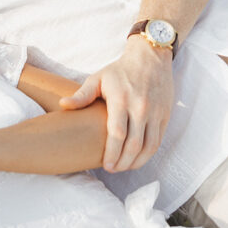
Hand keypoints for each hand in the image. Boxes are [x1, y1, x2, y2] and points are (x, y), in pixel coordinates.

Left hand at [59, 40, 173, 171]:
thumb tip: (62, 105)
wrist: (150, 58)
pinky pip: (157, 140)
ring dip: (136, 162)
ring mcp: (155, 112)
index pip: (117, 133)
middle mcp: (141, 107)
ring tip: (124, 167)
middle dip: (123, 162)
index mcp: (121, 99)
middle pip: (133, 144)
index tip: (105, 165)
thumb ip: (82, 95)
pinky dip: (148, 154)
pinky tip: (137, 159)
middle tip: (112, 169)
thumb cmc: (119, 71)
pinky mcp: (165, 115)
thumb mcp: (98, 79)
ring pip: (148, 146)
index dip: (111, 153)